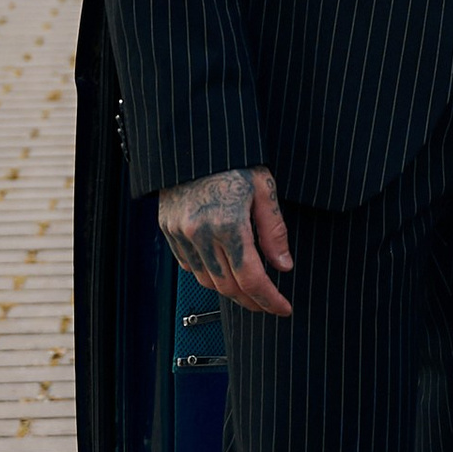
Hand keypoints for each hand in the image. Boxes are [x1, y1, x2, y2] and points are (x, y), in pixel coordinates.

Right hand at [159, 166, 292, 316]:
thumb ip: (274, 231)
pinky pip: (189, 266)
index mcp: (228, 223)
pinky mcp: (168, 230)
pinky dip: (209, 276)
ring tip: (250, 292)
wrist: (191, 143)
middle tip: (270, 305)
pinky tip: (224, 273)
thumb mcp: (263, 189)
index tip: (283, 308)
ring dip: (230, 292)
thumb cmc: (232, 161)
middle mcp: (200, 233)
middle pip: (228, 286)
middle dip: (252, 301)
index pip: (251, 277)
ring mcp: (180, 233)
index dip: (269, 299)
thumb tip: (283, 266)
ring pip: (207, 280)